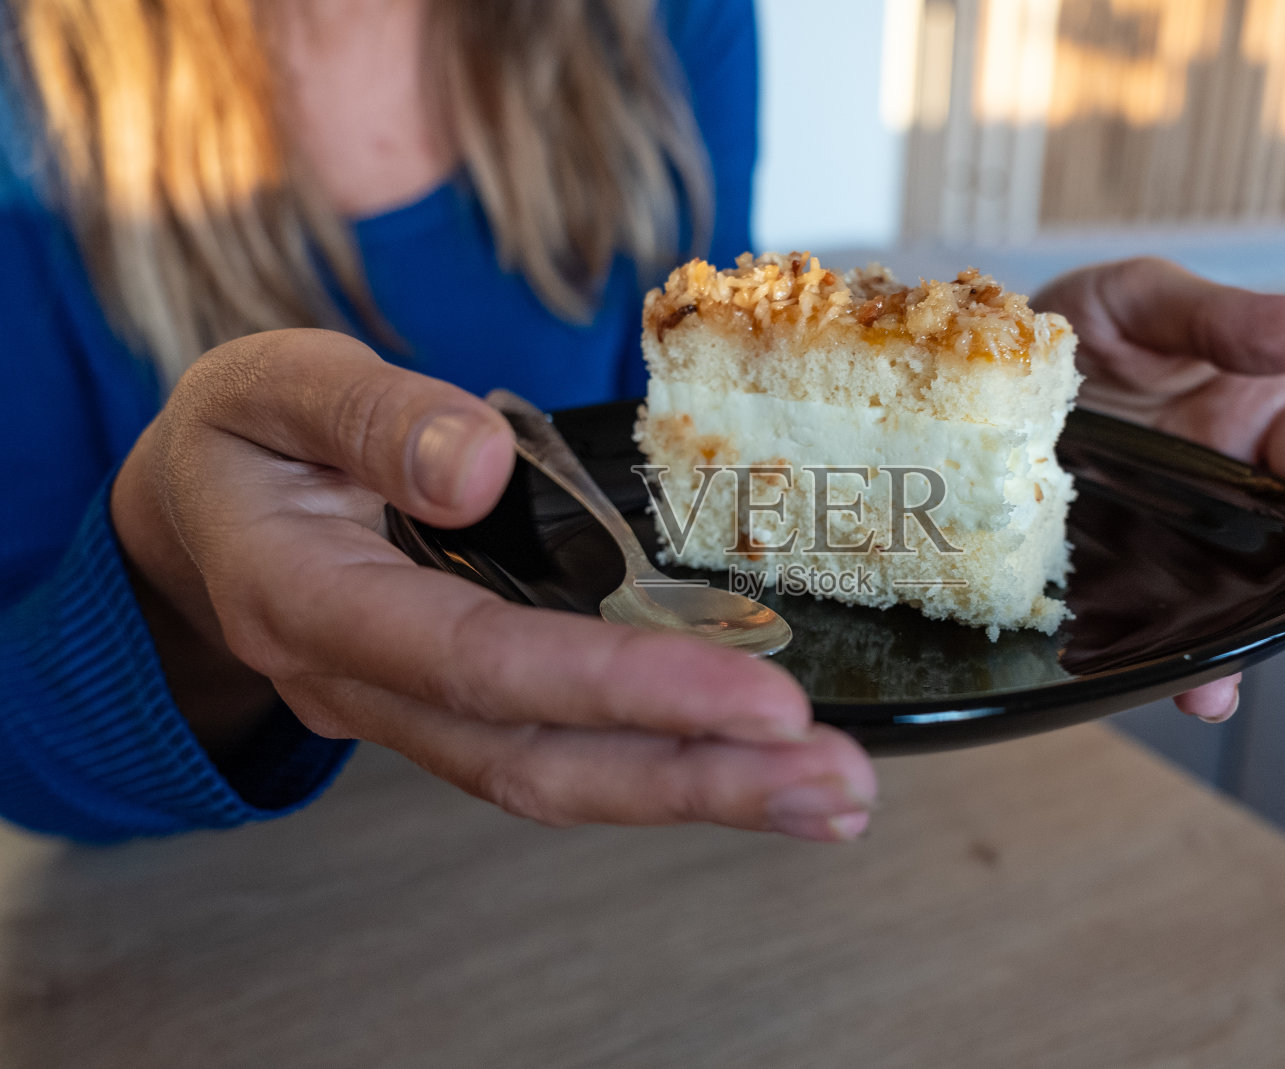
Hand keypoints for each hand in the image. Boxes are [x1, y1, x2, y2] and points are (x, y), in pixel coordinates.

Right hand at [111, 329, 874, 840]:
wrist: (203, 509)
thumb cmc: (245, 437)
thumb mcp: (275, 386)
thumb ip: (368, 417)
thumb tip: (480, 467)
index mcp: (312, 603)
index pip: (479, 666)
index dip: (619, 689)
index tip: (758, 697)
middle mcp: (367, 687)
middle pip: (540, 763)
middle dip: (697, 780)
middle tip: (838, 785)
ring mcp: (417, 710)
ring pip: (561, 778)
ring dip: (704, 794)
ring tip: (835, 797)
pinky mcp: (465, 705)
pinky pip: (565, 754)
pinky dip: (668, 767)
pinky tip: (763, 766)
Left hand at [1033, 258, 1284, 721]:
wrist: (974, 367)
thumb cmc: (1082, 322)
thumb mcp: (1144, 300)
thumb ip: (1227, 318)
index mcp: (1262, 423)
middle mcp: (1230, 499)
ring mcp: (1170, 549)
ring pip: (1232, 612)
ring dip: (1250, 655)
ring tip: (1237, 692)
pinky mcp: (1110, 584)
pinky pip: (1144, 631)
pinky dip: (1161, 666)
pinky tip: (1176, 689)